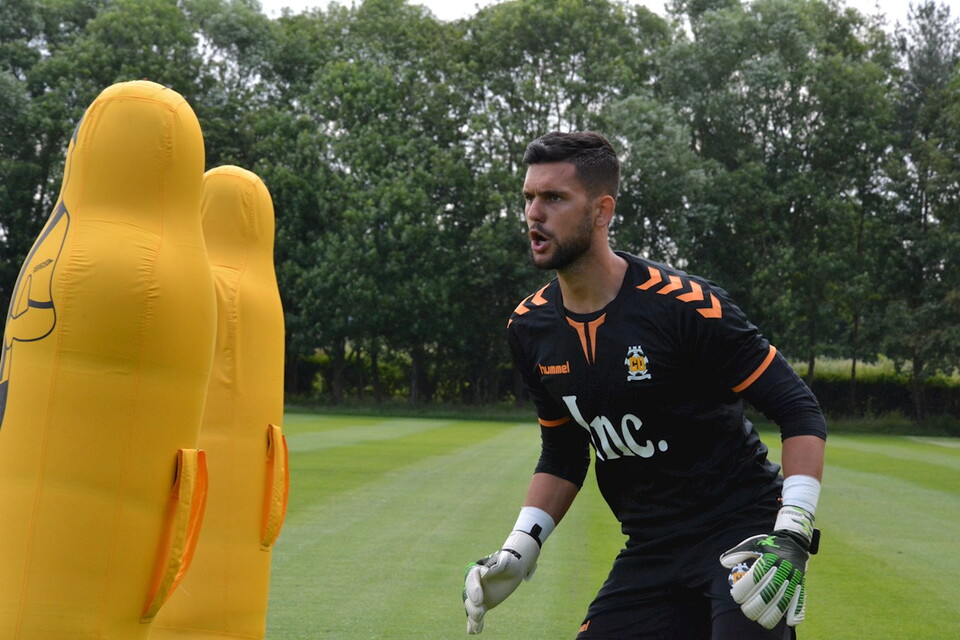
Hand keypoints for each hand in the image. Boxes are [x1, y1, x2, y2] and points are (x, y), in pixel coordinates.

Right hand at [462, 530, 539, 633]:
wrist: (512, 570)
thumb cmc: (510, 562)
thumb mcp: (507, 560)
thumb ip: (499, 564)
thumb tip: (488, 572)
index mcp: (477, 571)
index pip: (471, 580)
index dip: (473, 589)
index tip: (479, 598)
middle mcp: (474, 584)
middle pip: (468, 596)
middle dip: (472, 605)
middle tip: (480, 611)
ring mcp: (477, 596)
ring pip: (471, 607)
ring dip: (473, 616)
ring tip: (478, 622)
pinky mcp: (483, 605)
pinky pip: (476, 616)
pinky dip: (474, 624)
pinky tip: (474, 631)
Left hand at [719, 506, 815, 628]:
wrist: (794, 540)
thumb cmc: (768, 544)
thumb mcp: (753, 544)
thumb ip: (738, 553)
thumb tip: (723, 563)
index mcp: (770, 557)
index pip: (755, 576)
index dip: (745, 589)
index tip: (736, 597)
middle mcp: (783, 567)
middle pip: (770, 590)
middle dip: (757, 604)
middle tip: (746, 611)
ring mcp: (794, 576)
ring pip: (784, 598)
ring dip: (773, 613)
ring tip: (761, 621)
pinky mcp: (801, 583)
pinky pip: (800, 598)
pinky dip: (796, 611)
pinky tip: (788, 622)